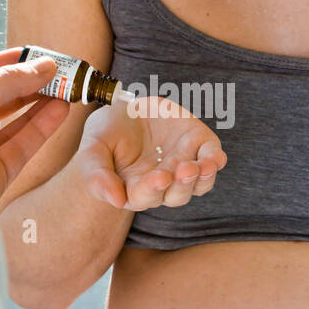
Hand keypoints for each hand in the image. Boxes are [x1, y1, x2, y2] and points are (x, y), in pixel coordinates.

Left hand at [0, 48, 69, 213]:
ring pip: (12, 124)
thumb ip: (8, 81)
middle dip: (27, 84)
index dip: (2, 64)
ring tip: (66, 88)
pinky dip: (41, 128)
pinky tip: (60, 109)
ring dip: (39, 105)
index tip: (32, 54)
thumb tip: (44, 66)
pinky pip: (21, 147)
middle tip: (58, 71)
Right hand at [75, 95, 226, 210]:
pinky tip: (217, 158)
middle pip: (177, 195)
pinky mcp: (198, 145)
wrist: (125, 108)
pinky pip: (212, 158)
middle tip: (183, 169)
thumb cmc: (106, 134)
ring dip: (203, 178)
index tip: (159, 177)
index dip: (153, 189)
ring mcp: (183, 165)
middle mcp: (163, 183)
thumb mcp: (92, 150)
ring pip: (198, 183)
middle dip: (182, 184)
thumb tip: (116, 201)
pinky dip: (216, 160)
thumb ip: (98, 176)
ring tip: (203, 166)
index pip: (146, 196)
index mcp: (136, 190)